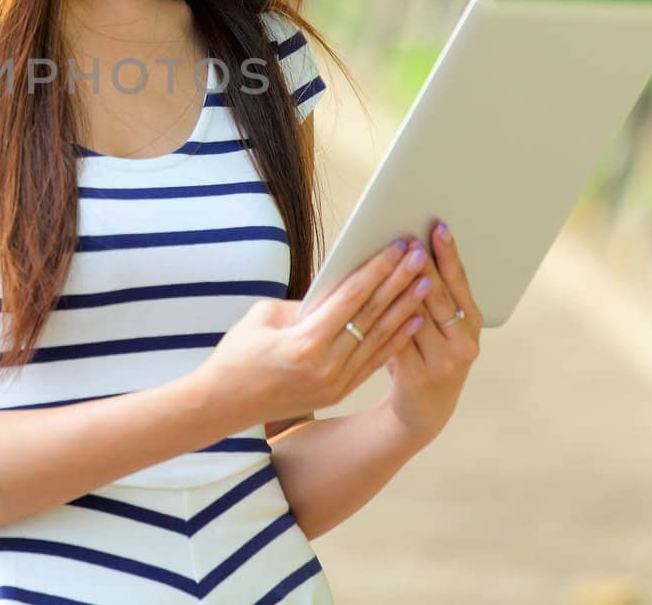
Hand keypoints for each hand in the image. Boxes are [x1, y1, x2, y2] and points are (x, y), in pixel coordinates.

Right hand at [196, 237, 435, 429]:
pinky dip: (394, 339)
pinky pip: (374, 361)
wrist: (224, 405)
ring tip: (427, 283)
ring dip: (405, 308)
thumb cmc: (237, 353)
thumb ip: (304, 304)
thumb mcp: (263, 316)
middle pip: (371, 315)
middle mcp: (327, 364)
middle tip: (420, 257)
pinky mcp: (338, 391)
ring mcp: (336, 382)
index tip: (396, 247)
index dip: (376, 270)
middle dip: (398, 283)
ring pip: (379, 338)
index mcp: (305, 342)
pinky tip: (413, 320)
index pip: (351, 298)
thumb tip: (338, 290)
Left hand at [382, 218, 483, 444]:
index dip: (449, 253)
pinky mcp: (420, 376)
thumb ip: (428, 296)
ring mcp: (444, 361)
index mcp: (473, 324)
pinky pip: (398, 340)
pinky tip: (373, 299)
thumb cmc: (425, 355)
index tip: (438, 225)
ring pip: (418, 315)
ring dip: (401, 287)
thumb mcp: (438, 328)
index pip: (460, 282)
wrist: (425, 411)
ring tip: (388, 260)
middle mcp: (465, 342)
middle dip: (423, 263)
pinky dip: (387, 319)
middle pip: (440, 295)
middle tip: (409, 235)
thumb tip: (407, 248)